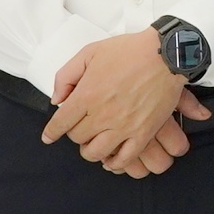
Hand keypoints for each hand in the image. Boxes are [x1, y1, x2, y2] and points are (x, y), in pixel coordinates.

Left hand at [44, 32, 207, 176]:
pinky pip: (125, 158)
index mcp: (87, 94)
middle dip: (76, 133)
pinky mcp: (143, 133)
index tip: (48, 137)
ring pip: (97, 153)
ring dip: (91, 151)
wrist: (166, 55)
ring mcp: (123, 126)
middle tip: (81, 127)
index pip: (61, 122)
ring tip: (94, 146)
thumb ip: (66, 76)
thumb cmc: (129, 51)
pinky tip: (111, 160)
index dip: (51, 132)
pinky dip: (115, 163)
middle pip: (78, 138)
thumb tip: (57, 99)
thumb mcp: (90, 53)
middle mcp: (102, 114)